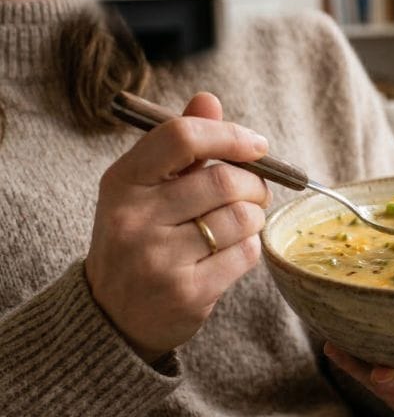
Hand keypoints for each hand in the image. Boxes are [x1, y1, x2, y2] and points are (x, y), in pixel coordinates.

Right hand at [85, 92, 271, 362]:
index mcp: (122, 182)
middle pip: (223, 180)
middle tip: (256, 191)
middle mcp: (134, 218)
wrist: (113, 316)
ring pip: (240, 218)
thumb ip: (178, 145)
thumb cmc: (138, 239)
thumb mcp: (143, 189)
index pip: (181, 137)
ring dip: (255, 216)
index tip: (257, 145)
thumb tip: (208, 100)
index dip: (229, 135)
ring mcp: (158, 259)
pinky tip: (233, 251)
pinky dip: (250, 247)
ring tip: (242, 222)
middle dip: (254, 183)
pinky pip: (245, 254)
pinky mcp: (187, 293)